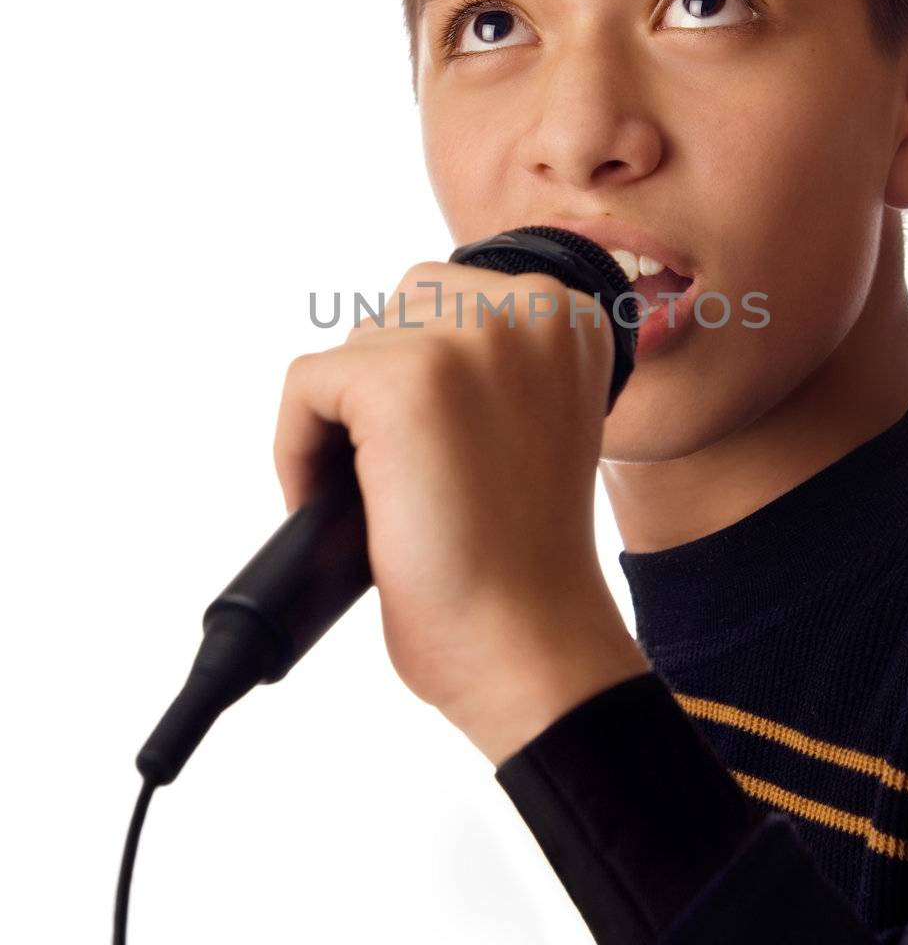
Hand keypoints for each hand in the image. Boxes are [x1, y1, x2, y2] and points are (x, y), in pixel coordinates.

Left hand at [272, 260, 649, 762]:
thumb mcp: (530, 421)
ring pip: (351, 350)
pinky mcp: (401, 379)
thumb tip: (383, 346)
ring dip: (345, 425)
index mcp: (571, 316)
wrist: (526, 643)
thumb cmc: (522, 556)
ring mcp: (467, 339)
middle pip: (397, 313)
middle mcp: (531, 308)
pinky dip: (298, 452)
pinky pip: (305, 386)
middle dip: (382, 395)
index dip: (424, 381)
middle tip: (405, 479)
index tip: (436, 453)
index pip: (449, 301)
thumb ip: (484, 364)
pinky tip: (340, 506)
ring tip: (381, 495)